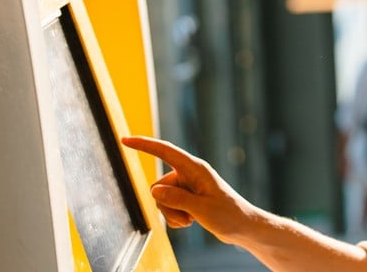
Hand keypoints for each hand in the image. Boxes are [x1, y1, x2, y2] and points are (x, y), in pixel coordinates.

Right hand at [121, 136, 258, 244]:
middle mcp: (189, 174)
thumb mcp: (201, 209)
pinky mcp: (186, 197)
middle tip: (189, 216)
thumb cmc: (227, 215)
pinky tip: (192, 221)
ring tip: (193, 219)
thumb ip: (177, 199)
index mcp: (195, 168)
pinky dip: (176, 218)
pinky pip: (167, 208)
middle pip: (158, 187)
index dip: (144, 144)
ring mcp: (187, 186)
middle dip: (167, 206)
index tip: (125, 139)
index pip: (165, 151)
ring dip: (173, 214)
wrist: (242, 227)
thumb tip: (153, 190)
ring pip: (161, 200)